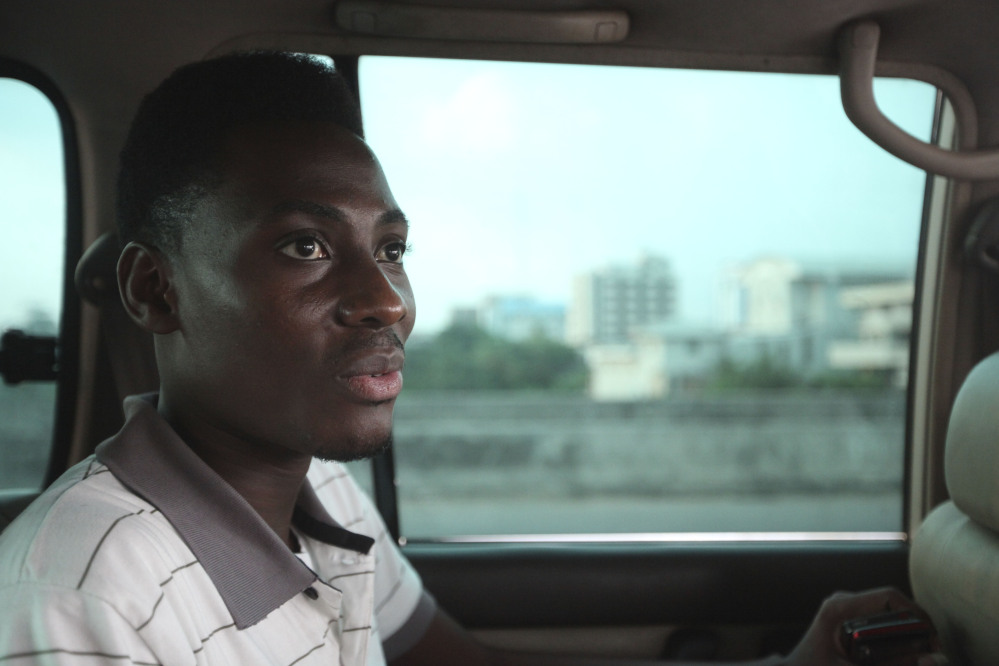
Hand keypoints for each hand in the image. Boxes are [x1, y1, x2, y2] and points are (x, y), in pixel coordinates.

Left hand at [783, 587, 946, 665]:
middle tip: (933, 652)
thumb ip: (893, 665)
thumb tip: (928, 658)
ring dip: (911, 629)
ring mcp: (845, 606)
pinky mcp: (850, 616)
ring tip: (924, 652)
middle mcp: (842, 601)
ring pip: (890, 610)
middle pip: (893, 602)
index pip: (889, 596)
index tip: (933, 640)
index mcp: (839, 609)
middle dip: (918, 625)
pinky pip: (883, 617)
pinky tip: (909, 650)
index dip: (917, 615)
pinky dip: (899, 632)